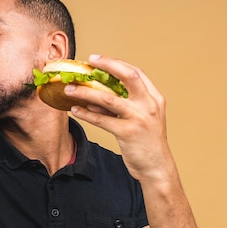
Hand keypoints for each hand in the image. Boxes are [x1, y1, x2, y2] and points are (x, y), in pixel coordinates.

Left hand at [67, 54, 174, 182]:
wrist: (157, 168)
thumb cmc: (147, 143)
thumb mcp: (141, 119)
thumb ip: (122, 106)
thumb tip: (94, 98)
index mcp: (154, 98)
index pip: (136, 73)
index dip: (116, 64)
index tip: (98, 59)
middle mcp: (149, 105)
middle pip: (128, 76)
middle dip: (107, 65)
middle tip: (88, 62)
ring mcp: (139, 118)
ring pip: (108, 98)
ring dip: (86, 92)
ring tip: (70, 89)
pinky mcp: (127, 133)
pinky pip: (102, 120)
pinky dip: (86, 114)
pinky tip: (75, 110)